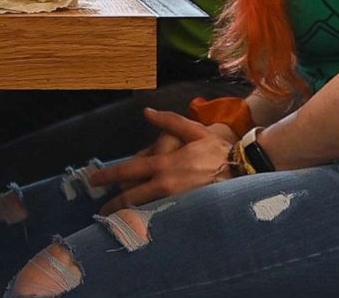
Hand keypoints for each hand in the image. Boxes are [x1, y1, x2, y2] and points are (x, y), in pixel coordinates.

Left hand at [89, 108, 235, 213]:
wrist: (245, 171)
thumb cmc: (218, 150)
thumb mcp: (193, 130)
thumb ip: (168, 121)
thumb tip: (147, 112)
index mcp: (164, 164)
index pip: (128, 170)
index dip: (107, 175)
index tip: (94, 180)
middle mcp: (166, 185)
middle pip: (131, 197)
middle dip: (113, 205)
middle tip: (102, 211)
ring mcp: (176, 201)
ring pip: (144, 210)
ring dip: (128, 215)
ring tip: (117, 220)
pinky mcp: (187, 212)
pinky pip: (162, 218)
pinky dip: (149, 221)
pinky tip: (142, 226)